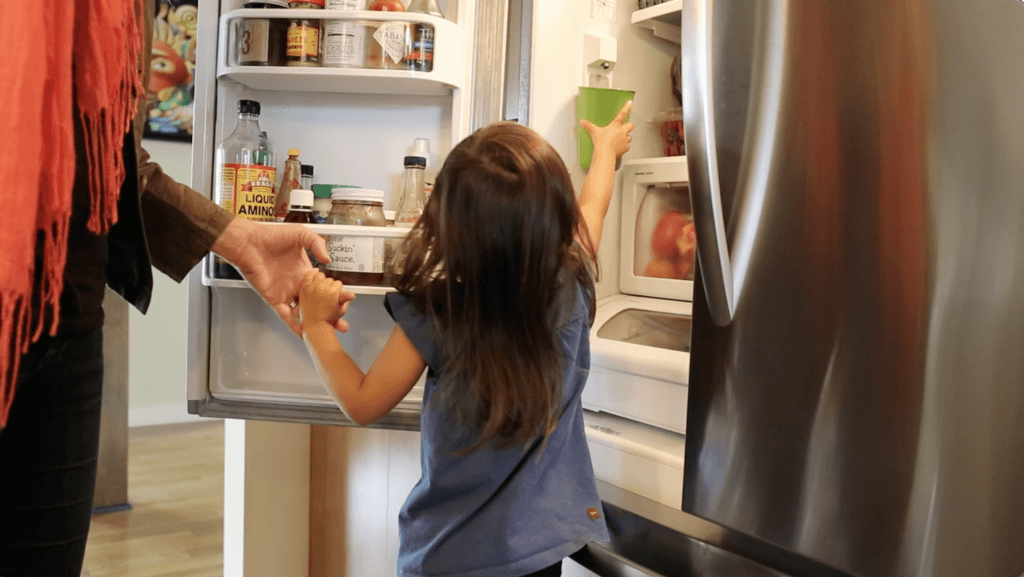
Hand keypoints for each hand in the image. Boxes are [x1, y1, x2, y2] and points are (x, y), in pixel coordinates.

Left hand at [212, 218, 354, 335]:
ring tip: (329, 329)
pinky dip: (295, 325)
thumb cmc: (270, 235)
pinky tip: (306, 333)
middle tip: (342, 321)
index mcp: (304, 271)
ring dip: (316, 321)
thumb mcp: (300, 234)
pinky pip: (286, 316)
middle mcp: (296, 284)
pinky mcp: (275, 299)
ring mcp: (286, 293)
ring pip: (304, 312)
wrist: (249, 243)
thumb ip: (317, 243)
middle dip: (330, 313)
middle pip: (316, 303)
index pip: (323, 286)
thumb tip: (328, 259)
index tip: (347, 298)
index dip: (335, 293)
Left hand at [299, 270, 352, 332]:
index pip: (339, 283)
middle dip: (331, 285)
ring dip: (322, 279)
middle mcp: (322, 288)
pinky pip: (309, 275)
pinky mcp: (305, 288)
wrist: (315, 325)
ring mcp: (313, 288)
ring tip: (323, 286)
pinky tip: (315, 274)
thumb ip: (345, 298)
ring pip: (320, 275)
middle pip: (330, 279)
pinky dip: (312, 273)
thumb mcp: (341, 309)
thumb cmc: (328, 319)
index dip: (339, 289)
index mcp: (333, 292)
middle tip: (329, 292)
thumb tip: (351, 293)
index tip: (337, 293)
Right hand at [580, 100, 633, 158]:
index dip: (627, 107)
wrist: (605, 154)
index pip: (622, 114)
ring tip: (620, 139)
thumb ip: (588, 126)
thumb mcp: (594, 132)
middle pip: (631, 125)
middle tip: (624, 128)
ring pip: (630, 136)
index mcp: (615, 126)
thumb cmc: (601, 142)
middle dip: (628, 126)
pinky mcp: (625, 148)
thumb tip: (582, 122)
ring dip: (626, 137)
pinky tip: (619, 147)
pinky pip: (627, 146)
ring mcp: (625, 140)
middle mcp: (622, 132)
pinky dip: (624, 147)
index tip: (630, 102)